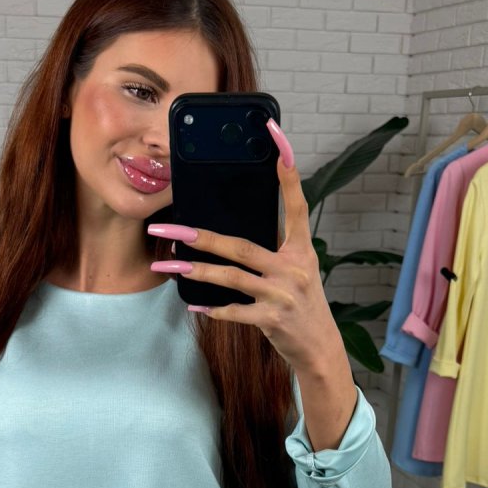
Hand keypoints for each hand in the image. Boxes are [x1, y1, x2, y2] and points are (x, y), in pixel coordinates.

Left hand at [147, 117, 342, 374]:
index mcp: (301, 249)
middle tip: (167, 228)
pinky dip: (214, 309)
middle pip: (241, 245)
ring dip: (196, 272)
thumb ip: (274, 249)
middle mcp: (293, 267)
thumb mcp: (297, 270)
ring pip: (231, 277)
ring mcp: (282, 294)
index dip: (288, 173)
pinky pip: (235, 311)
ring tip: (167, 267)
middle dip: (200, 237)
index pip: (294, 204)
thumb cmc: (303, 304)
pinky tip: (194, 305)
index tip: (277, 139)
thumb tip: (233, 233)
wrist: (320, 348)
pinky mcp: (272, 319)